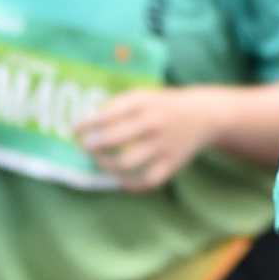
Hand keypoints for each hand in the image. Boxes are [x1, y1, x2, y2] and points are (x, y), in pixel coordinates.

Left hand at [77, 86, 224, 190]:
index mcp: (143, 103)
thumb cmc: (163, 105)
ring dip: (106, 165)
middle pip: (112, 139)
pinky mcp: (171, 164)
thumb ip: (118, 106)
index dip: (86, 124)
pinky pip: (145, 180)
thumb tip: (88, 123)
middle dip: (93, 145)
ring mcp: (162, 145)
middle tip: (86, 146)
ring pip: (125, 163)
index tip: (74, 130)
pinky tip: (121, 179)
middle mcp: (152, 124)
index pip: (107, 115)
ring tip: (100, 162)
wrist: (204, 115)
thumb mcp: (143, 96)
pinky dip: (130, 184)